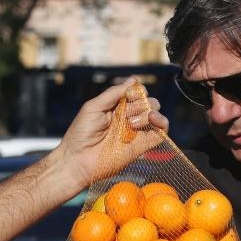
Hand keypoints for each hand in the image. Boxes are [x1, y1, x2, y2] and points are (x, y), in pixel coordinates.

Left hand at [54, 78, 167, 194]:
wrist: (78, 161)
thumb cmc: (81, 133)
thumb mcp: (94, 106)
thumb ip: (113, 93)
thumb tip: (134, 80)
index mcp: (116, 107)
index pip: (135, 93)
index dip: (135, 91)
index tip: (128, 95)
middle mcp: (127, 118)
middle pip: (146, 102)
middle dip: (141, 102)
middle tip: (127, 113)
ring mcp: (135, 132)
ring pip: (154, 114)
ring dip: (148, 112)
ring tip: (132, 122)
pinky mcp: (142, 146)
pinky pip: (161, 132)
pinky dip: (162, 122)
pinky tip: (153, 119)